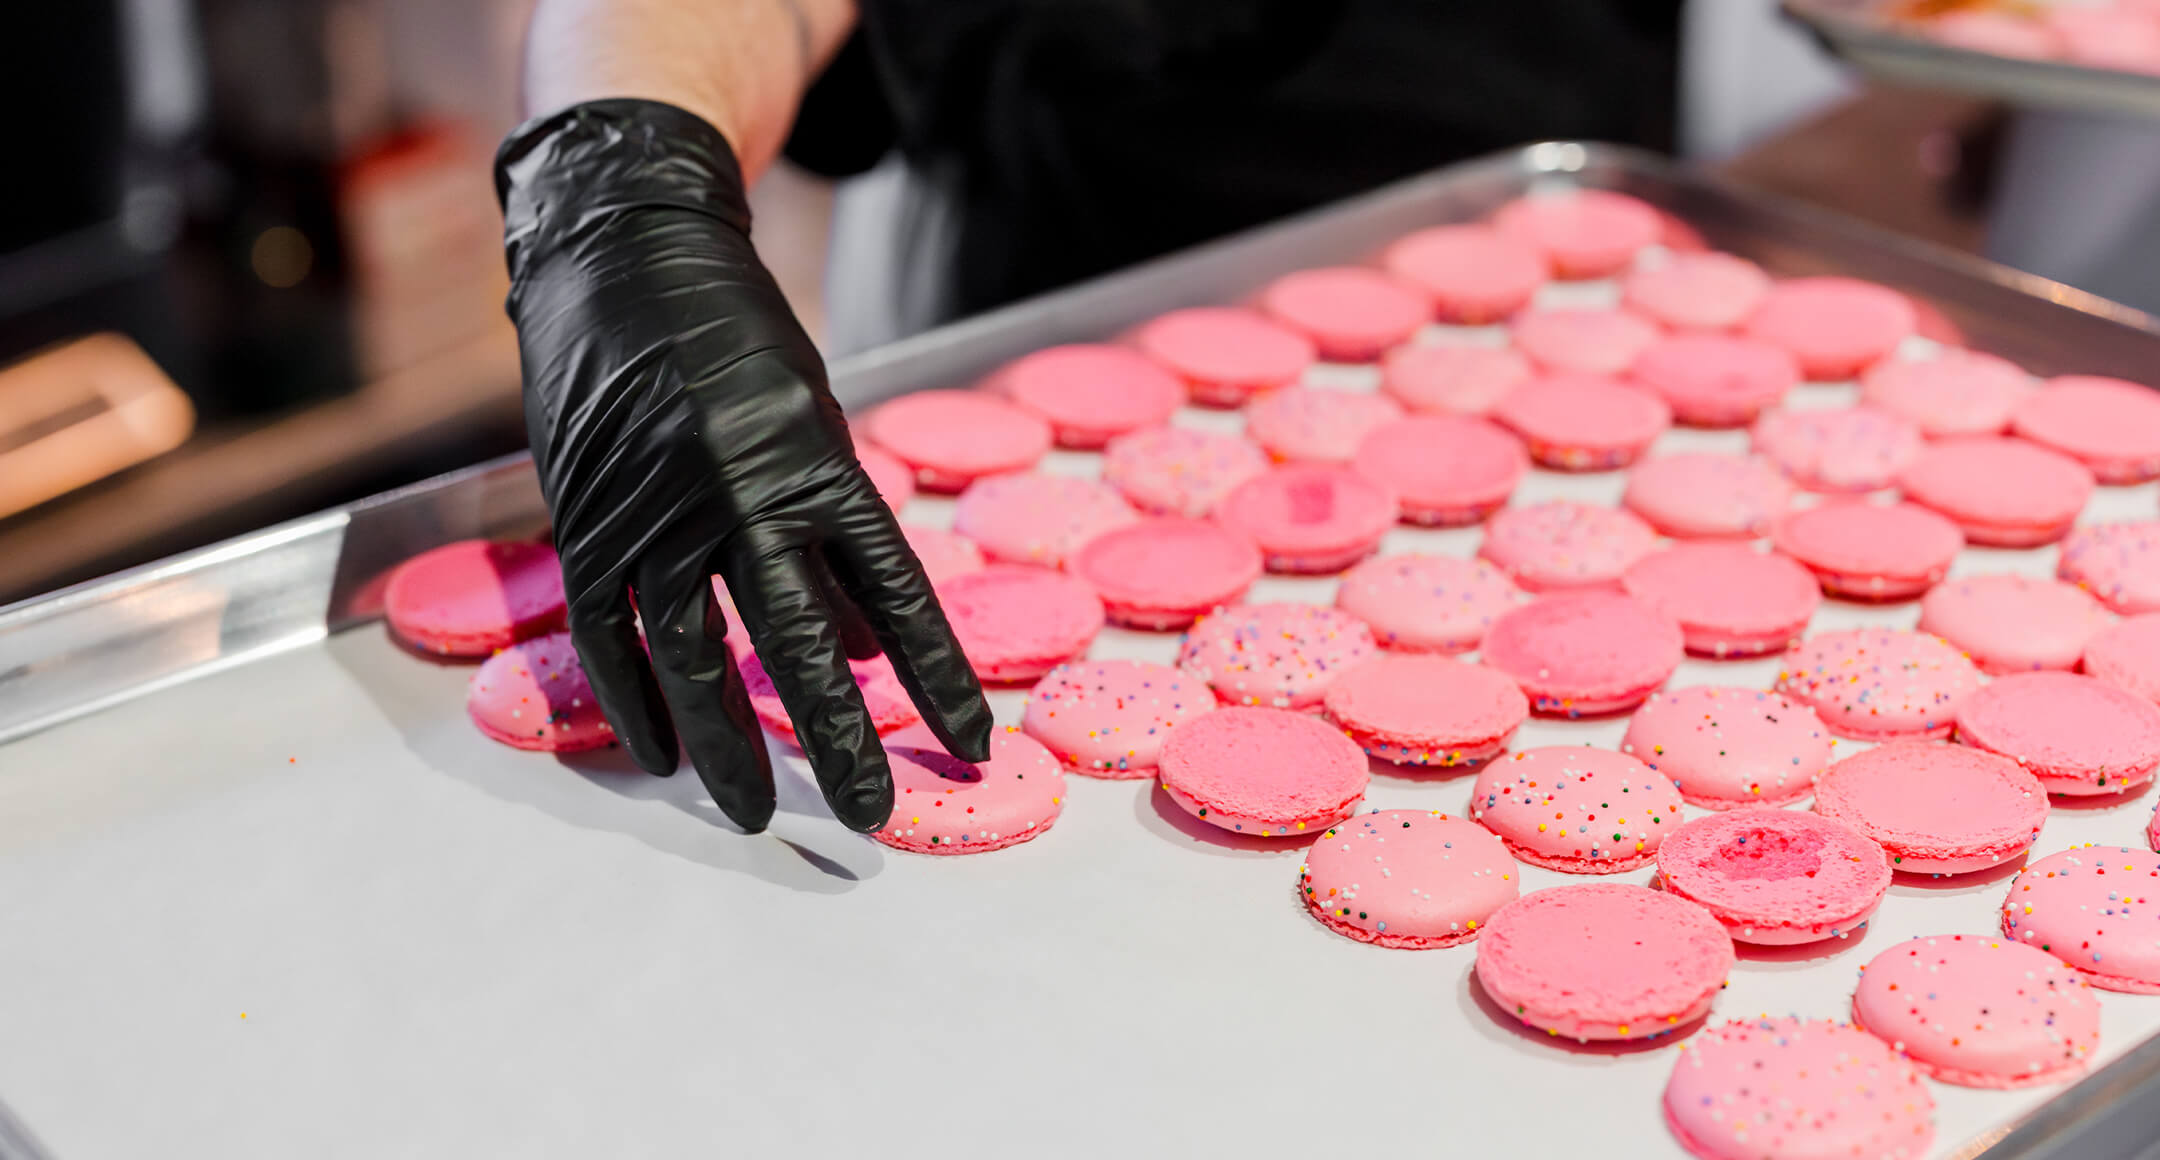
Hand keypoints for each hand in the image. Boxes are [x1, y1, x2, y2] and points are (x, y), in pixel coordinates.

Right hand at [495, 99, 992, 832]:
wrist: (622, 255)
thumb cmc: (737, 345)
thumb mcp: (815, 422)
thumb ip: (836, 535)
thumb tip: (865, 654)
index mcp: (818, 464)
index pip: (898, 596)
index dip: (937, 678)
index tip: (973, 746)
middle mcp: (742, 493)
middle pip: (798, 645)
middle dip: (837, 741)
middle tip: (869, 819)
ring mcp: (656, 510)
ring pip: (693, 656)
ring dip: (725, 746)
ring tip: (757, 813)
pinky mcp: (586, 519)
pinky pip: (609, 636)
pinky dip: (636, 704)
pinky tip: (662, 758)